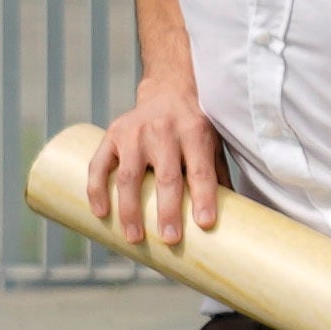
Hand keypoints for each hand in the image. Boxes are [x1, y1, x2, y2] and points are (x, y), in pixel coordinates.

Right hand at [93, 89, 225, 252]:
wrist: (169, 89)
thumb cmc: (196, 125)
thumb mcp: (214, 142)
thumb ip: (218, 174)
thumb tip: (233, 216)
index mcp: (196, 133)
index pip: (201, 171)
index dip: (204, 198)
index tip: (205, 225)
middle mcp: (165, 132)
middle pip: (166, 177)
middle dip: (168, 211)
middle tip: (170, 240)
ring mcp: (135, 133)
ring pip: (130, 176)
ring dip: (130, 210)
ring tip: (134, 237)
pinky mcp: (112, 135)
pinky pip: (99, 166)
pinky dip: (97, 190)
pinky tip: (100, 213)